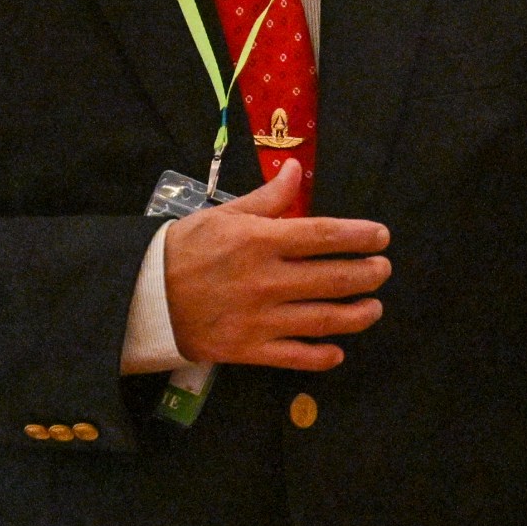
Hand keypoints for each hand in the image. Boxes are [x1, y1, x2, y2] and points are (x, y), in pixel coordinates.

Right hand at [162, 160, 390, 370]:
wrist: (143, 297)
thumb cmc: (186, 248)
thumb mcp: (225, 214)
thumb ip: (268, 197)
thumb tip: (296, 168)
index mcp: (262, 241)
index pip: (324, 235)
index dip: (359, 236)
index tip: (382, 237)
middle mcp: (266, 280)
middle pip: (333, 278)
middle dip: (367, 275)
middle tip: (383, 271)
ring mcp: (259, 319)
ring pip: (322, 320)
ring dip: (356, 315)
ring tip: (374, 308)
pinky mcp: (247, 350)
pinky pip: (293, 357)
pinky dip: (320, 356)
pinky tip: (338, 351)